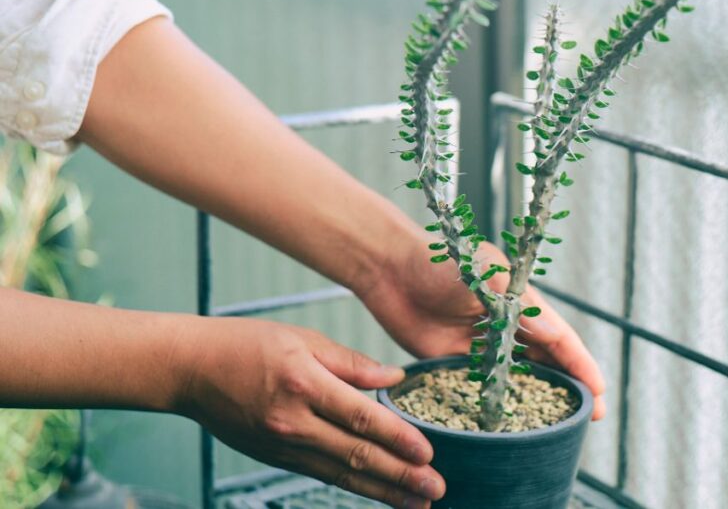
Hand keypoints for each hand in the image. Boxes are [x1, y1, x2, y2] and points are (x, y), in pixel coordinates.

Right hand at [173, 317, 444, 507]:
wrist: (190, 370)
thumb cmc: (246, 344)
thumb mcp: (302, 338)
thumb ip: (350, 362)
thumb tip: (394, 376)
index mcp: (304, 384)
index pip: (361, 417)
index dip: (397, 438)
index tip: (428, 452)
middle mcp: (293, 422)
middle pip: (356, 454)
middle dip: (400, 474)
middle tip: (434, 488)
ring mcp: (282, 445)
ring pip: (342, 473)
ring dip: (383, 490)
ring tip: (417, 501)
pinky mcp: (275, 456)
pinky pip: (322, 474)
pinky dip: (353, 485)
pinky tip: (378, 492)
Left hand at [362, 240, 606, 419]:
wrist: (390, 268)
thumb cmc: (441, 261)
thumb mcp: (487, 276)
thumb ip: (518, 304)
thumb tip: (553, 334)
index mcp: (520, 301)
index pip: (559, 338)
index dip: (581, 364)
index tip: (599, 391)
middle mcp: (505, 324)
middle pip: (546, 361)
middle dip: (569, 386)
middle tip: (588, 418)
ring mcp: (480, 343)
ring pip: (518, 376)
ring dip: (537, 397)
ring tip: (557, 426)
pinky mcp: (453, 359)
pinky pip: (482, 384)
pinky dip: (498, 403)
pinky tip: (509, 424)